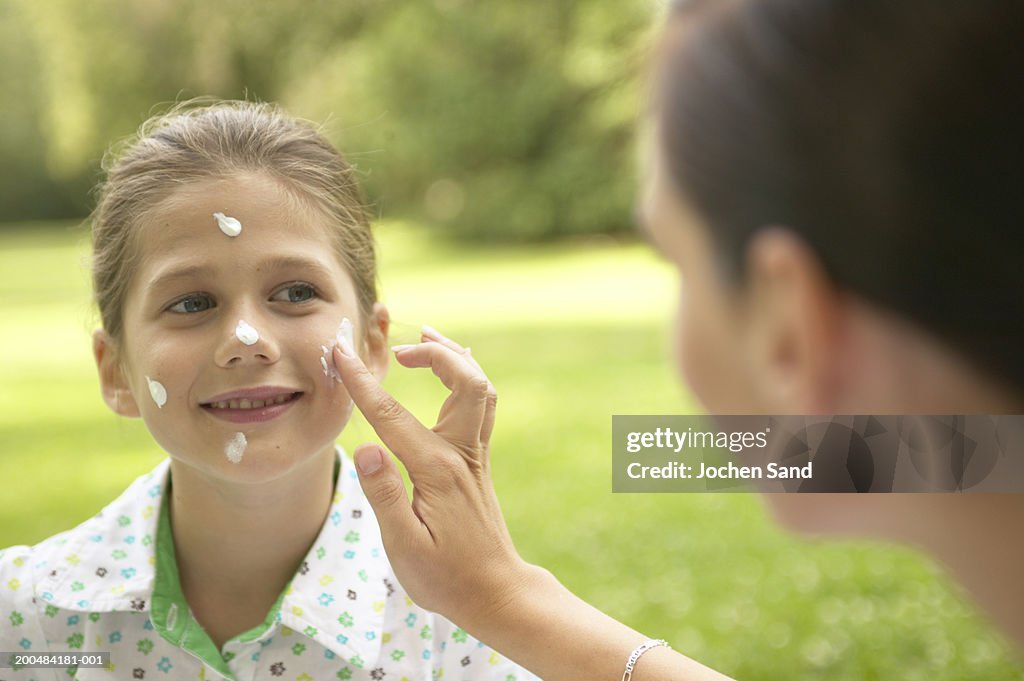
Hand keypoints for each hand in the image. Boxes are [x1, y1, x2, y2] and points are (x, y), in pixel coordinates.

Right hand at [332, 326, 531, 622]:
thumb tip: (366, 446)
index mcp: (437, 471)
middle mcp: (462, 454)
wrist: (495, 591)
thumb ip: (384, 495)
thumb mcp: (404, 546)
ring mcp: (474, 456)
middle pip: (465, 382)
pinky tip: (451, 372)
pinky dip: (466, 376)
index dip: (363, 382)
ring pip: (480, 388)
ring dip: (456, 357)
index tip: (340, 354)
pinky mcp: (477, 462)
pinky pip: (481, 404)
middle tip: (399, 349)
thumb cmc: (445, 577)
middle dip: (434, 353)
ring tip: (427, 337)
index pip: (391, 415)